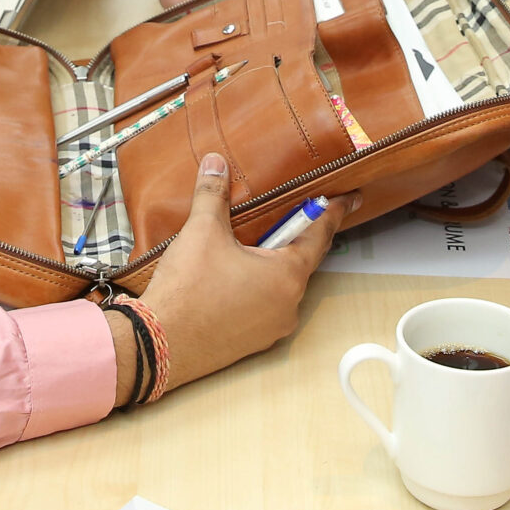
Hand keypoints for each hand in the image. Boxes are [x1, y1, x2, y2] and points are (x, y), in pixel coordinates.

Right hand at [133, 152, 346, 394]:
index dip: (333, 211)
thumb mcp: (202, 232)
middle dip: (295, 234)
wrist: (159, 345)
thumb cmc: (187, 290)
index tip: (350, 198)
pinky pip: (265, 305)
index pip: (320, 234)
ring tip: (251, 242)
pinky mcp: (252, 342)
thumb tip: (216, 164)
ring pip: (281, 284)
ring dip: (272, 262)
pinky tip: (233, 275)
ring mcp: (271, 327)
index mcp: (287, 275)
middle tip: (289, 211)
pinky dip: (257, 286)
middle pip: (301, 258)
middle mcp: (288, 304)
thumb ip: (214, 194)